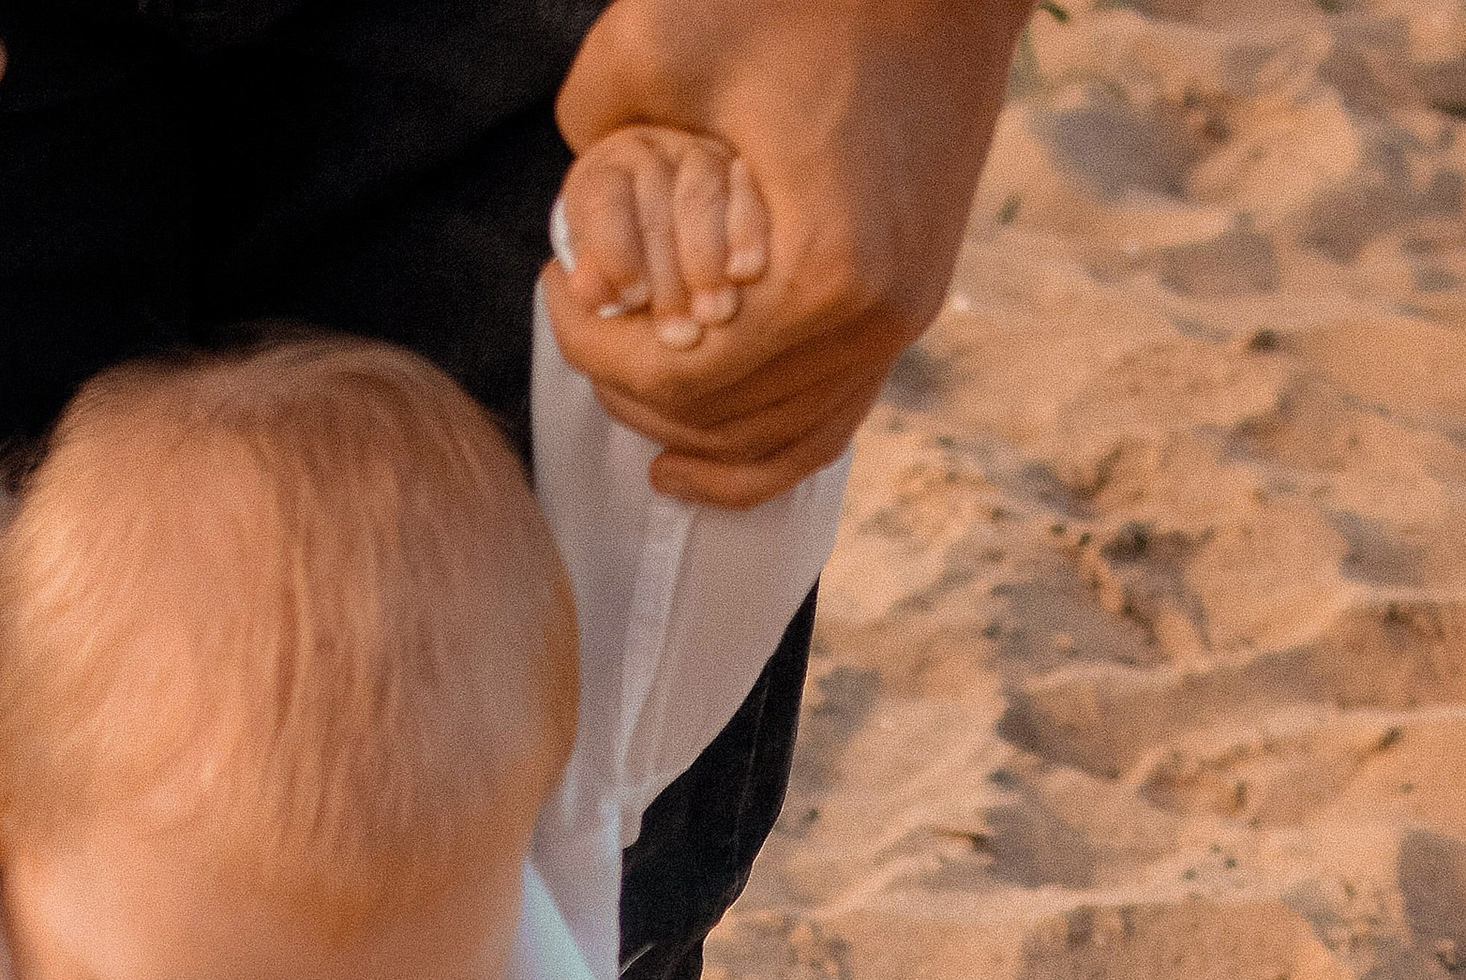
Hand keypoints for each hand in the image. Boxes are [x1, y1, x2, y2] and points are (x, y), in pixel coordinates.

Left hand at [550, 0, 1029, 504]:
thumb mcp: (673, 39)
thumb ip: (596, 115)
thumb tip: (565, 202)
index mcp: (819, 273)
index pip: (673, 371)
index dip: (591, 347)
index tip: (553, 291)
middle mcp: (869, 323)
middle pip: (720, 420)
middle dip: (630, 388)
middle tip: (583, 333)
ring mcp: (899, 326)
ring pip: (773, 439)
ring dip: (689, 431)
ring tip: (624, 395)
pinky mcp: (911, 312)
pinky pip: (829, 420)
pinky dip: (759, 448)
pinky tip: (694, 453)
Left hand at [553, 123, 768, 354]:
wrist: (677, 291)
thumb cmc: (631, 302)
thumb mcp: (598, 313)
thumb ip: (586, 310)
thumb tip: (585, 294)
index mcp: (604, 177)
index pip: (604, 199)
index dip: (616, 252)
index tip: (633, 300)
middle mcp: (651, 156)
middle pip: (656, 201)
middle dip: (668, 274)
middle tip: (682, 333)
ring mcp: (700, 158)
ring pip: (701, 191)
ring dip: (707, 259)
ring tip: (715, 315)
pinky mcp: (742, 170)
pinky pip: (748, 189)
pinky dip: (747, 232)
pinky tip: (746, 274)